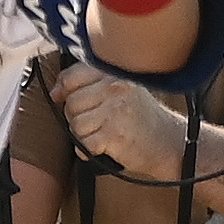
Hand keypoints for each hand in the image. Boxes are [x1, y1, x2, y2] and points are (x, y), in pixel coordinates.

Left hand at [49, 57, 187, 177]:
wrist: (168, 142)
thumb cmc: (140, 117)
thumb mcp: (121, 89)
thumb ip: (90, 84)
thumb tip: (56, 92)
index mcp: (115, 73)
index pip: (72, 76)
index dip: (64, 89)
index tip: (63, 97)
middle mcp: (115, 87)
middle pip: (71, 103)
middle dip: (76, 116)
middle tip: (95, 122)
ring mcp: (115, 111)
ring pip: (75, 124)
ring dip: (82, 135)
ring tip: (102, 133)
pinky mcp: (114, 135)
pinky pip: (83, 144)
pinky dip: (88, 150)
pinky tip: (102, 147)